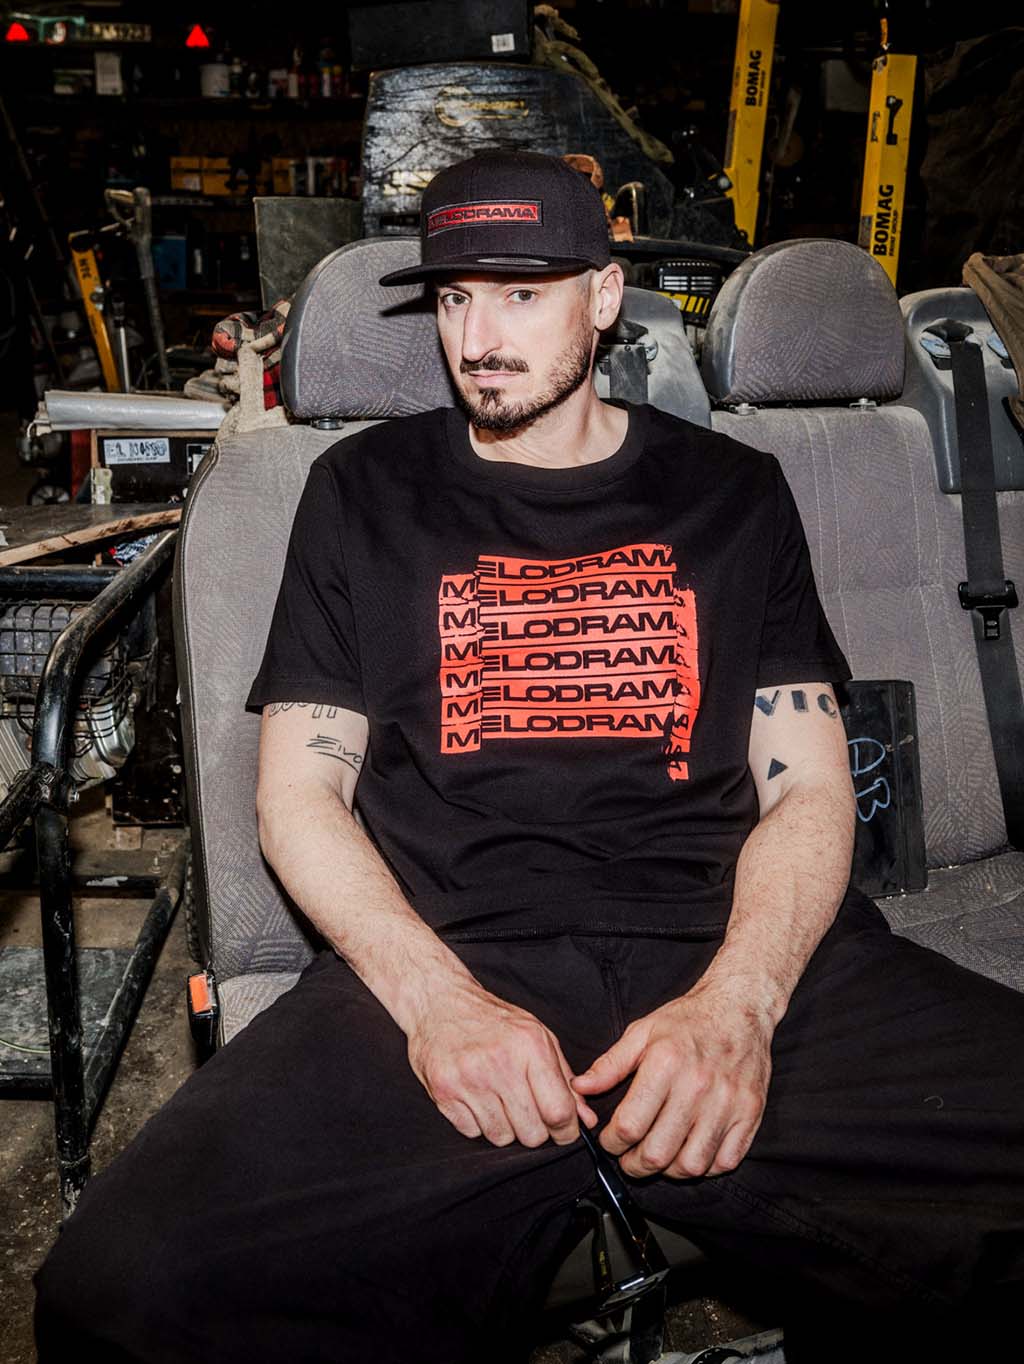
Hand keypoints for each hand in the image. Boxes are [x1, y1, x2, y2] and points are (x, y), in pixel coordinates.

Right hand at [406, 978, 598, 1148]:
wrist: (441, 1003)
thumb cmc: (494, 1021)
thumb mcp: (538, 1037)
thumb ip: (564, 1079)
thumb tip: (586, 1119)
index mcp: (530, 1046)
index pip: (558, 1111)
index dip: (566, 1130)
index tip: (564, 1131)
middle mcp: (500, 1062)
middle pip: (532, 1133)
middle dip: (535, 1129)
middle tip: (527, 1110)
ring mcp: (469, 1079)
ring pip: (502, 1137)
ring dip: (505, 1126)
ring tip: (498, 1099)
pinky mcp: (444, 1091)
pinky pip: (472, 1132)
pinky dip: (477, 1122)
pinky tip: (476, 1097)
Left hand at [572, 982, 772, 1177]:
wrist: (739, 1008)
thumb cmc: (688, 1020)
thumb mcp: (642, 1031)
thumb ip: (610, 1063)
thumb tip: (580, 1087)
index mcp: (666, 1063)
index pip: (630, 1125)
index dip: (611, 1143)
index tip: (610, 1142)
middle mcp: (697, 1086)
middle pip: (658, 1152)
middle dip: (634, 1165)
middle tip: (628, 1159)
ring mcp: (728, 1103)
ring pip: (692, 1165)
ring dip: (668, 1172)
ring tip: (658, 1158)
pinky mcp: (750, 1113)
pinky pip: (726, 1161)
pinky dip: (705, 1168)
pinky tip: (690, 1153)